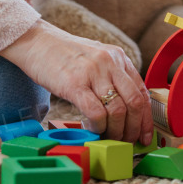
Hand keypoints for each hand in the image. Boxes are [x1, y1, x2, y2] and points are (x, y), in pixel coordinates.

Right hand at [0, 20, 152, 145]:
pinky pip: (96, 113)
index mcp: (119, 57)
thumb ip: (112, 77)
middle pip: (135, 103)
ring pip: (117, 111)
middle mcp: (110, 62)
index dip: (146, 119)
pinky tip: (93, 130)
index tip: (145, 136)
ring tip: (109, 138)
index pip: (142, 92)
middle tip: (127, 141)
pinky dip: (98, 127)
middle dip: (134, 129)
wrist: (36, 42)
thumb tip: (125, 110)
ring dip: (116, 131)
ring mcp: (93, 72)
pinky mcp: (74, 84)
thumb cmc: (64, 55)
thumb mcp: (97, 59)